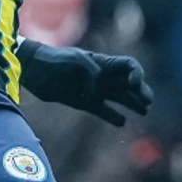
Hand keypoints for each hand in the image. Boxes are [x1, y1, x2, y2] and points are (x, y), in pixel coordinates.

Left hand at [19, 39, 152, 125]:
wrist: (34, 70)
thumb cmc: (53, 59)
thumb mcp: (72, 59)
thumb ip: (89, 69)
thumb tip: (96, 89)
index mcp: (103, 63)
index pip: (129, 66)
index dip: (137, 74)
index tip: (134, 84)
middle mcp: (103, 76)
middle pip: (129, 84)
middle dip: (141, 91)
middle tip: (147, 103)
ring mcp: (94, 90)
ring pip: (120, 97)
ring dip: (133, 104)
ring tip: (144, 112)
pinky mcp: (83, 102)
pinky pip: (103, 110)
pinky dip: (112, 116)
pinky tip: (122, 122)